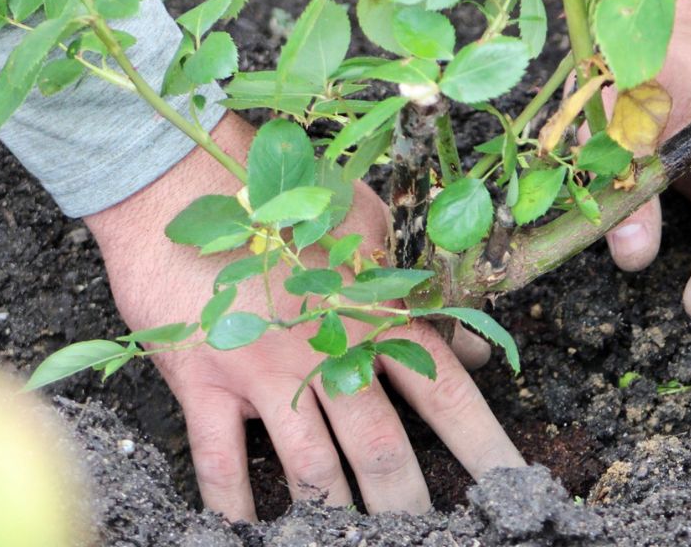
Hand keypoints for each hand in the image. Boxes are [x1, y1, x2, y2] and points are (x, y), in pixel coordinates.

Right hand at [85, 113, 522, 521]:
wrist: (179, 180)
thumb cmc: (279, 193)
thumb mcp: (366, 224)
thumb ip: (416, 286)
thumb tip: (468, 346)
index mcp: (371, 312)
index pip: (445, 391)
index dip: (483, 444)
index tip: (511, 485)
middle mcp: (325, 350)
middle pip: (381, 448)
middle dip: (409, 503)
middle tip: (430, 535)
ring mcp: (262, 371)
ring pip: (311, 469)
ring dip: (336, 515)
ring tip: (353, 543)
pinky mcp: (205, 382)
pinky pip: (221, 463)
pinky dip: (234, 506)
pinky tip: (248, 535)